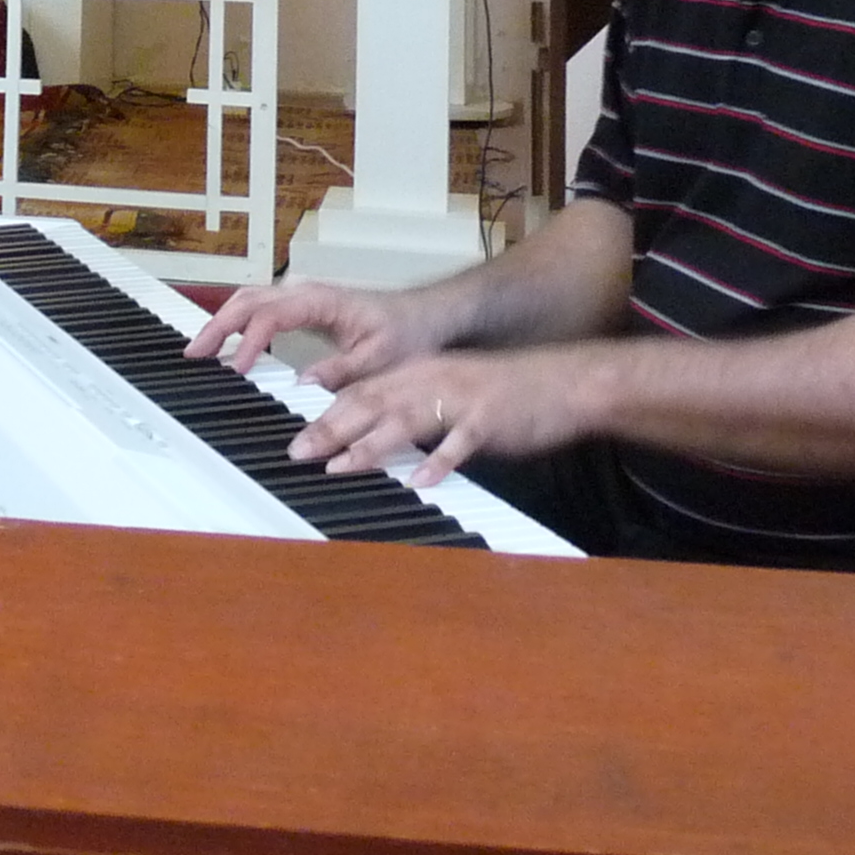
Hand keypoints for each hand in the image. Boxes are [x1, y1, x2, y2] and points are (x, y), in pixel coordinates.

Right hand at [185, 276, 447, 386]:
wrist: (424, 316)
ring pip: (249, 301)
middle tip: (194, 354)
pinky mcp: (301, 308)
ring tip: (200, 350)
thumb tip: (302, 385)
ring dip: (222, 322)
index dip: (250, 342)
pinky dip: (236, 323)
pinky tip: (227, 345)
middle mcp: (305, 293)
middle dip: (218, 325)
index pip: (271, 317)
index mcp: (321, 300)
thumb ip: (341, 372)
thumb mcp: (379, 358)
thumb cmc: (405, 332)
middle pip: (248, 301)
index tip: (237, 369)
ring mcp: (301, 298)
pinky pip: (259, 309)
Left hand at [291, 347, 610, 484]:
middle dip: (330, 429)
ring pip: (405, 420)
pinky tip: (418, 480)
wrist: (560, 383)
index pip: (361, 392)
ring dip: (369, 445)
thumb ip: (410, 410)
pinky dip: (437, 462)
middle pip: (371, 404)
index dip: (324, 414)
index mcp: (418, 374)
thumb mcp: (447, 391)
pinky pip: (458, 444)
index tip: (294, 437)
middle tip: (298, 454)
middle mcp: (432, 381)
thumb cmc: (500, 394)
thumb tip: (369, 434)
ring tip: (340, 466)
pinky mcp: (488, 421)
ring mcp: (460, 400)